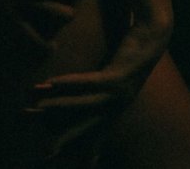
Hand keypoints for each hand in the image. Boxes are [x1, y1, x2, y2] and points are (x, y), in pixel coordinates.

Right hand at [27, 20, 169, 155]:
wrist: (153, 34)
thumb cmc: (131, 52)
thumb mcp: (114, 73)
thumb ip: (98, 82)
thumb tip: (78, 84)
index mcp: (115, 107)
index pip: (93, 133)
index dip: (83, 149)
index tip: (70, 163)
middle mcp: (118, 105)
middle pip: (86, 126)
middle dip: (65, 139)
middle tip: (45, 154)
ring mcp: (120, 92)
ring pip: (84, 105)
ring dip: (59, 106)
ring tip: (36, 108)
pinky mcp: (119, 75)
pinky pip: (91, 82)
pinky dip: (70, 84)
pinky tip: (52, 83)